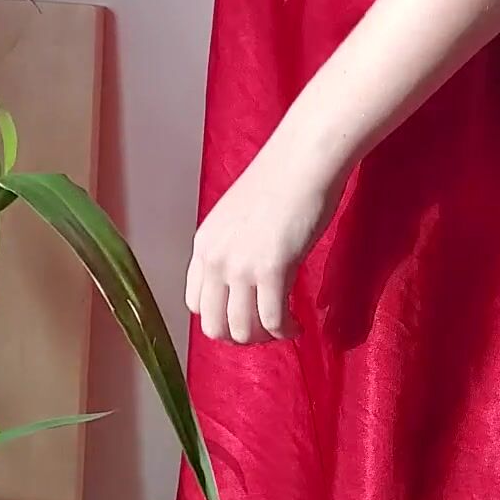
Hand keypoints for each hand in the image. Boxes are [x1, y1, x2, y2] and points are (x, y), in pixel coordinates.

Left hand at [184, 112, 348, 344]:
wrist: (303, 161)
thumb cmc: (281, 181)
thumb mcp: (239, 217)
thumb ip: (234, 247)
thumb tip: (247, 277)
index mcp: (204, 244)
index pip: (195, 303)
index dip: (220, 318)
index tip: (244, 318)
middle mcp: (215, 258)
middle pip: (213, 324)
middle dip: (240, 337)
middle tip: (264, 332)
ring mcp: (241, 266)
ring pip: (242, 330)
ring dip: (263, 338)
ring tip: (283, 330)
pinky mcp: (272, 269)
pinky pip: (273, 320)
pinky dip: (285, 331)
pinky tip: (297, 325)